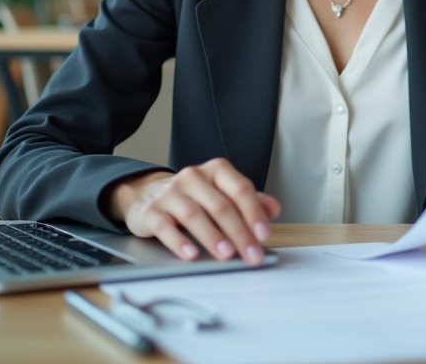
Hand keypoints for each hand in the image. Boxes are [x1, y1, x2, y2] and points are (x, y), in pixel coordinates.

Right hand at [106, 158, 281, 263]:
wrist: (152, 195)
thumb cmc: (197, 197)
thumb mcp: (225, 194)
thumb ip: (251, 201)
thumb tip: (274, 210)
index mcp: (217, 170)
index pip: (241, 189)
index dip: (254, 213)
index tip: (264, 235)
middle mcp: (194, 177)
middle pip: (220, 205)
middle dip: (239, 233)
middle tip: (251, 254)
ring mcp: (171, 192)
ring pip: (194, 214)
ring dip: (213, 236)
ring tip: (226, 254)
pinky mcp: (151, 210)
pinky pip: (165, 226)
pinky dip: (179, 241)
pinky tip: (191, 254)